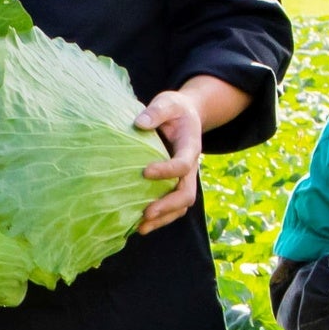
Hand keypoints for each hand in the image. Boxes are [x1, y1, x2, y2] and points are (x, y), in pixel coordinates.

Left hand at [133, 75, 248, 234]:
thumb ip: (157, 111)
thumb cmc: (175, 109)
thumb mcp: (168, 102)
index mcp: (190, 147)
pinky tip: (138, 226)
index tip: (145, 171)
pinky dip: (158, 219)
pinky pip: (171, 207)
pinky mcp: (174, 185)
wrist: (186, 116)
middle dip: (167, 206)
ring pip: (180, 206)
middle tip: (146, 213)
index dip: (167, 170)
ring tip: (141, 227)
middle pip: (187, 194)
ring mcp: (184, 179)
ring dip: (163, 219)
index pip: (183, 164)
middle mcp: (190, 168)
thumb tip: (140, 123)